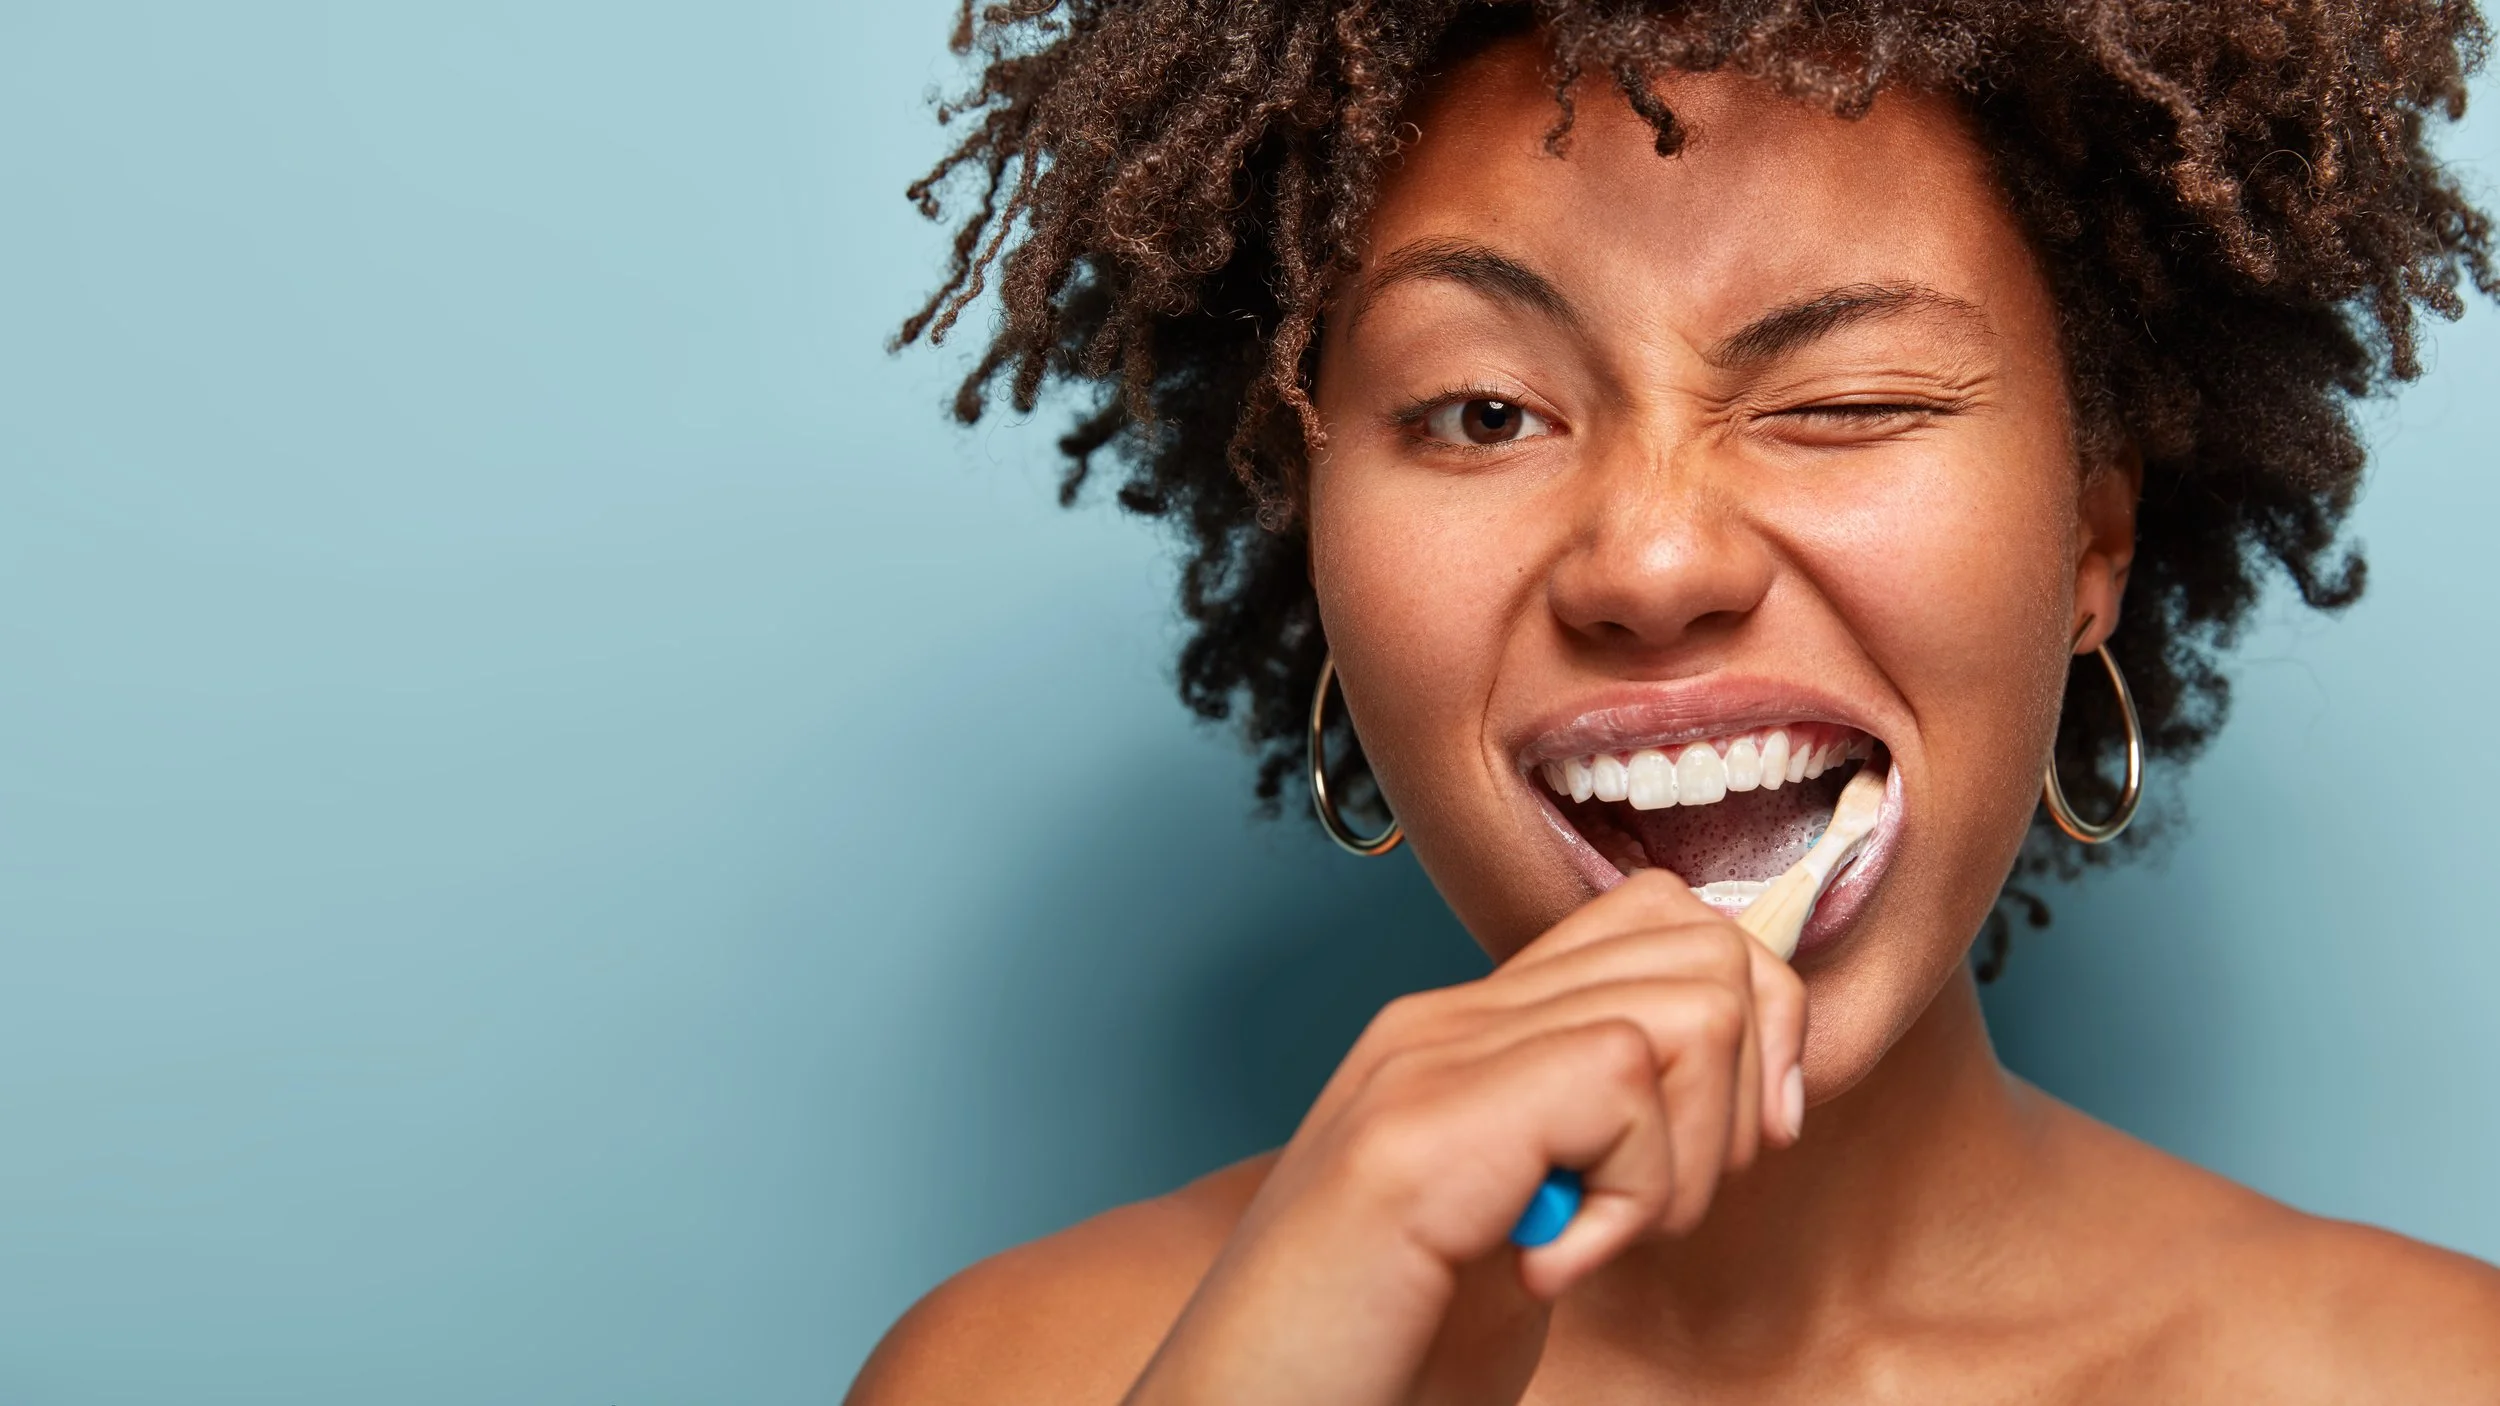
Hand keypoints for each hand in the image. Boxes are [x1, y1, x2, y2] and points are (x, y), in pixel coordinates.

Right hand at [1122, 870, 1807, 1405]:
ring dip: (1687, 1155)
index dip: (1750, 1024)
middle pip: (1698, 942)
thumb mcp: (1520, 1232)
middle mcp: (1444, 1023)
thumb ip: (1590, 1147)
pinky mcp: (1425, 1131)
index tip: (1726, 1155)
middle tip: (1655, 1208)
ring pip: (1687, 1006)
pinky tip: (1546, 1269)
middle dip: (1743, 1088)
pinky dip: (1632, 1199)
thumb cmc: (1372, 1362)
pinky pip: (1626, 1083)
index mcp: (1467, 1037)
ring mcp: (1428, 1063)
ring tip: (1592, 1241)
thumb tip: (1746, 1095)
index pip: (1661, 920)